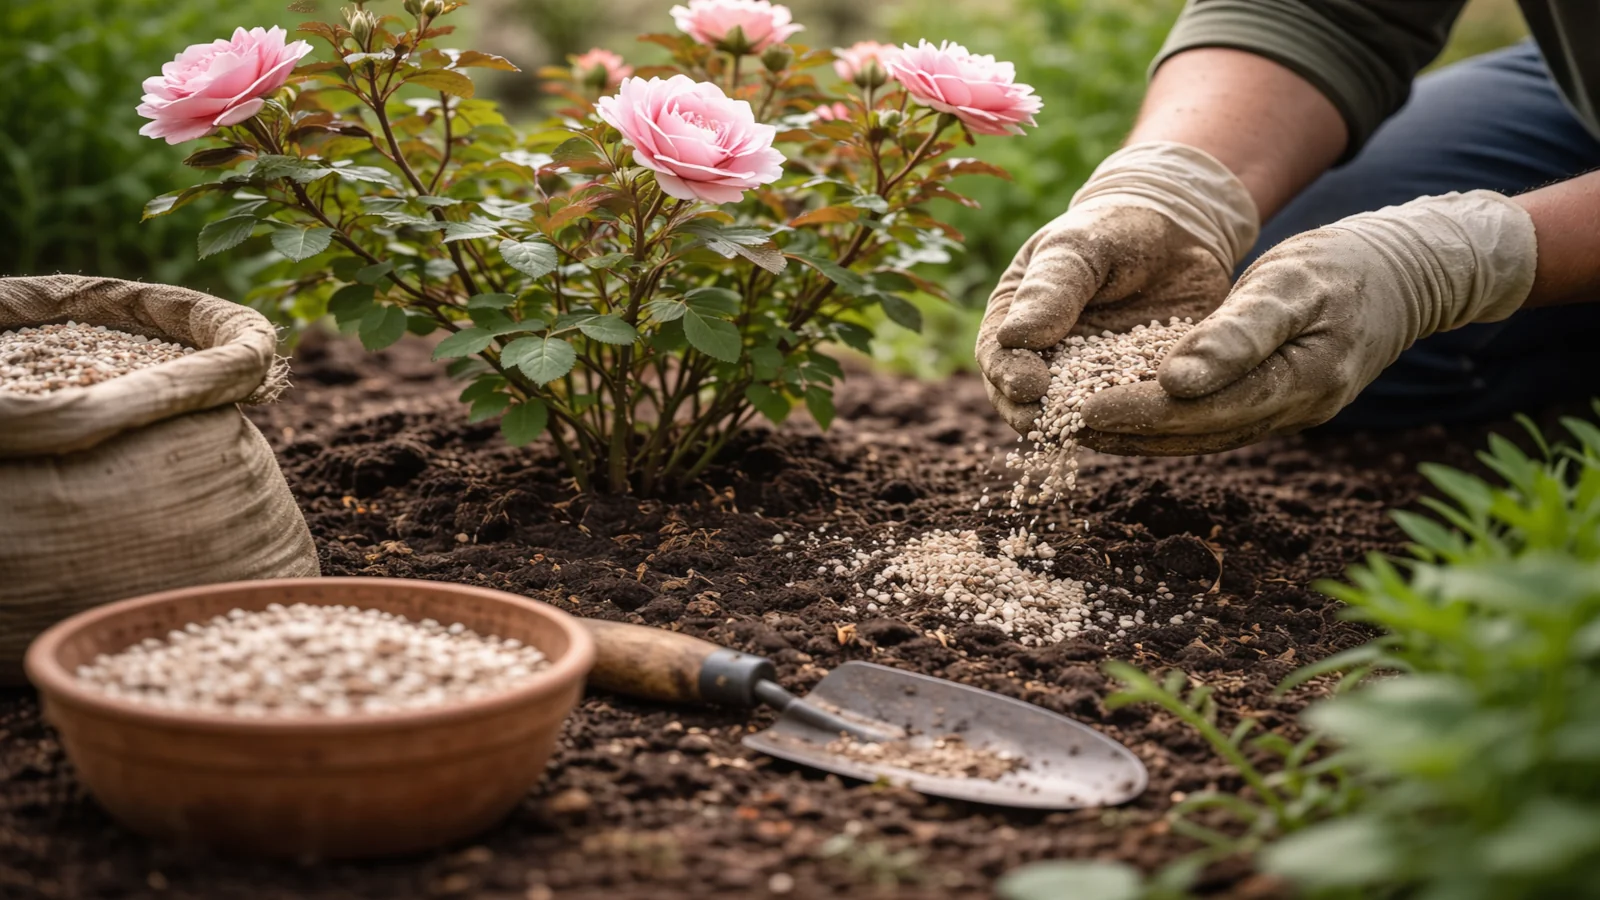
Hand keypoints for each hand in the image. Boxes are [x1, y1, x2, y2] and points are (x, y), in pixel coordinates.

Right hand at [978, 141, 1257, 434]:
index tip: (1029, 387)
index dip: (1008, 377)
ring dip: (1091, 428)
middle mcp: (1045, 361)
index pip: (998, 359)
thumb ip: (1049, 289)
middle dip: (1043, 418)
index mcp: (1014, 322)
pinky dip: (1137, 423)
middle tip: (1060, 426)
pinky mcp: (1134, 393)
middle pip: (1030, 403)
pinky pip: (1132, 417)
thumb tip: (1012, 337)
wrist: (1176, 233)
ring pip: (1081, 418)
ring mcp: (1090, 382)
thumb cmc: (1113, 229)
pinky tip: (1150, 423)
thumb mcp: (1078, 247)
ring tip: (1106, 430)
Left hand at [1078, 191, 1537, 453]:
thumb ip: (1237, 333)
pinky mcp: (1277, 403)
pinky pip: (1211, 422)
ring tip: (1075, 425)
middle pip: (1193, 433)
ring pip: (1199, 435)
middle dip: (1125, 432)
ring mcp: (1287, 413)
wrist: (1406, 274)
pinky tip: (1120, 411)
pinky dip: (1163, 421)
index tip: (1080, 409)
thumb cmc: (1347, 266)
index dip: (1137, 413)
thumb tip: (1175, 382)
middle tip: (1058, 425)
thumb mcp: (1292, 284)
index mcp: (1299, 383)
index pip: (1202, 411)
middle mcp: (1292, 410)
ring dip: (1138, 435)